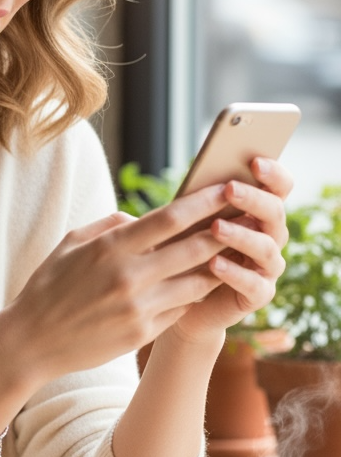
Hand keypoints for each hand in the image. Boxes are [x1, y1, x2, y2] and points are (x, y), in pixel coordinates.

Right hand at [0, 183, 237, 383]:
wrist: (31, 341)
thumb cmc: (48, 286)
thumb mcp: (71, 243)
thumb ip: (110, 225)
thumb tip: (142, 218)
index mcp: (110, 247)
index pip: (169, 219)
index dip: (202, 202)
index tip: (224, 189)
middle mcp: (128, 277)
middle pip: (193, 249)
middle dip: (224, 231)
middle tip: (245, 217)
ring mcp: (138, 308)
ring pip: (195, 283)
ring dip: (217, 266)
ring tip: (235, 251)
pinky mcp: (142, 334)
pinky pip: (180, 310)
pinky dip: (192, 296)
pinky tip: (203, 285)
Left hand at [168, 157, 291, 345]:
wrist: (175, 295)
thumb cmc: (183, 246)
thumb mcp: (189, 218)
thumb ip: (202, 198)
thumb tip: (202, 173)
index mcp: (260, 211)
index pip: (280, 187)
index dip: (273, 174)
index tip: (254, 161)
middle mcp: (270, 236)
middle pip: (275, 213)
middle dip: (253, 199)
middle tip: (229, 189)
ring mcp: (267, 267)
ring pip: (266, 247)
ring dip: (241, 234)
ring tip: (215, 227)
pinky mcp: (258, 295)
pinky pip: (254, 284)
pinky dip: (234, 273)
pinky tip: (213, 263)